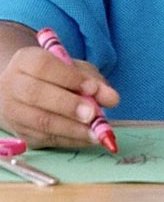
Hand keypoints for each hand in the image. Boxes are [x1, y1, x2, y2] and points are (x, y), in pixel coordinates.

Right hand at [0, 44, 120, 148]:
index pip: (43, 67)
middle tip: (92, 114)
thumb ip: (94, 81)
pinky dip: (71, 140)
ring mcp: (13, 111)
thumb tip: (112, 99)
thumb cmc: (56, 77)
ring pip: (40, 121)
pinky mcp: (21, 133)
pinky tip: (88, 139)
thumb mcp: (76, 70)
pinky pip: (46, 138)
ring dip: (72, 129)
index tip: (92, 88)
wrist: (25, 94)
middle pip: (36, 94)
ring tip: (96, 133)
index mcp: (26, 61)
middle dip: (68, 105)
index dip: (69, 78)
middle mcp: (13, 85)